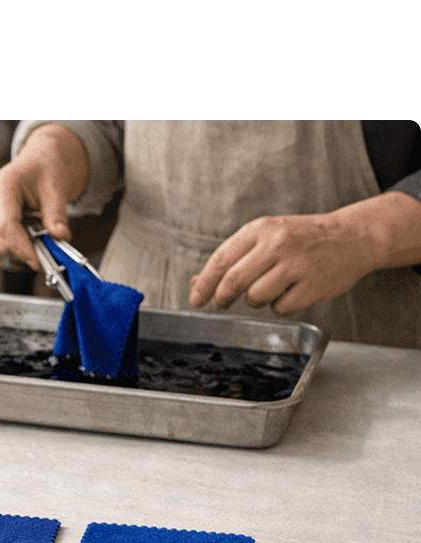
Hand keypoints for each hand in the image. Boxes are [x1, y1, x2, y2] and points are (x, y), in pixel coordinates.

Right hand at [0, 124, 89, 270]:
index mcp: (3, 185)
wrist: (39, 162)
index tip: (38, 261)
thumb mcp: (57, 188)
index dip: (22, 246)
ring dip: (24, 245)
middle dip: (25, 248)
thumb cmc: (45, 169)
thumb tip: (60, 237)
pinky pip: (4, 239)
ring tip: (41, 230)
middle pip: (2, 237)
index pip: (7, 225)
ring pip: (3, 242)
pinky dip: (21, 241)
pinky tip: (32, 228)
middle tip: (49, 251)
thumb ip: (57, 214)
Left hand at [189, 192, 420, 314]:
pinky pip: (280, 308)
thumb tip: (197, 282)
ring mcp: (297, 265)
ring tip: (269, 288)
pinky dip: (280, 306)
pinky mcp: (313, 286)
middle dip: (221, 297)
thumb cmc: (301, 239)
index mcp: (262, 229)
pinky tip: (292, 291)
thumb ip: (233, 258)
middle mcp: (278, 244)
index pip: (221, 260)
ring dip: (255, 300)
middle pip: (233, 282)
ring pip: (255, 297)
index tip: (195, 299)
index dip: (204, 283)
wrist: (353, 237)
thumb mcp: (266, 236)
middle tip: (221, 303)